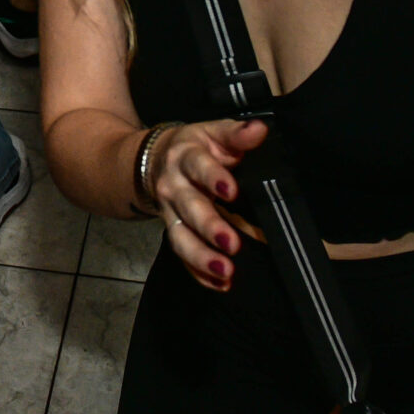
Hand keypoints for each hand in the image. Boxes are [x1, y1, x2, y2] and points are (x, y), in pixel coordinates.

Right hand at [149, 118, 267, 289]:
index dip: (213, 178)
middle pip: (189, 208)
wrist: (154, 159)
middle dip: (209, 226)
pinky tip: (220, 284)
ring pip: (181, 237)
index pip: (199, 166)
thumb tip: (259, 129)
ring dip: (201, 256)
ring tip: (225, 272)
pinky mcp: (172, 231)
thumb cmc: (195, 147)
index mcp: (186, 157)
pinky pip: (181, 255)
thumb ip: (236, 133)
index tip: (231, 191)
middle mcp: (174, 186)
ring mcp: (170, 213)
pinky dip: (198, 272)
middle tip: (231, 244)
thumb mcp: (213, 133)